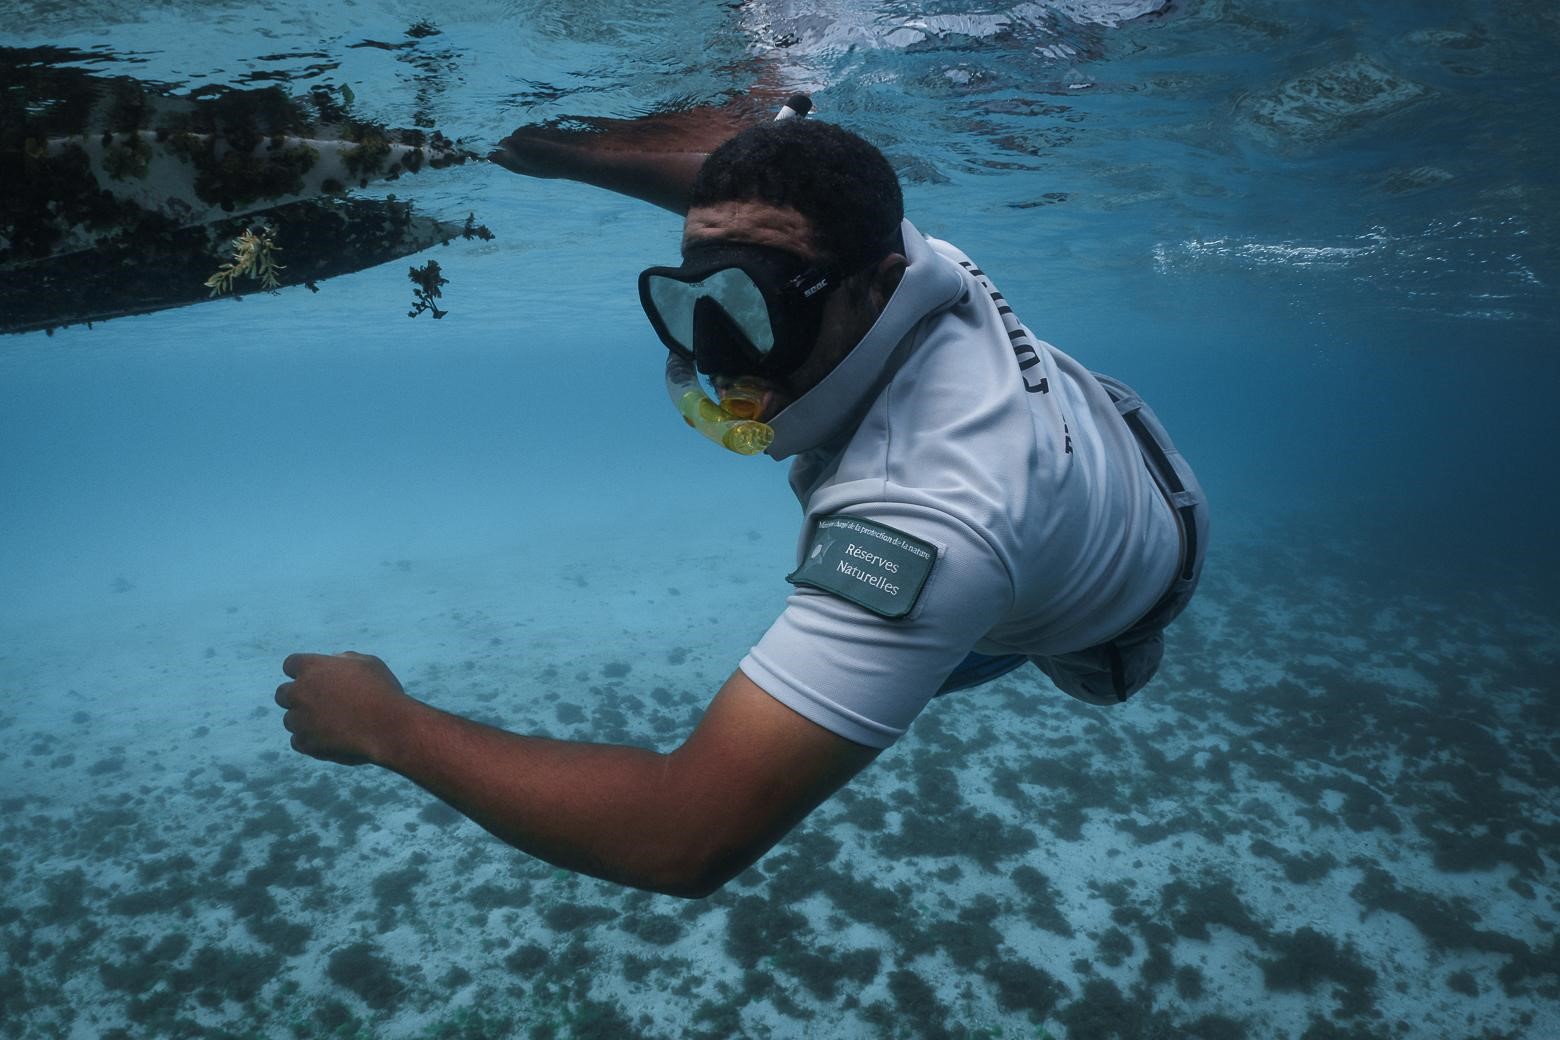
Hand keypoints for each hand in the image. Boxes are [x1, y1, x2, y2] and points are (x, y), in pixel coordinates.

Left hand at [275, 652, 418, 765]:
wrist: (388, 726)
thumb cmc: (382, 691)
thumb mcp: (367, 664)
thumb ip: (344, 660)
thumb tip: (334, 662)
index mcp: (312, 667)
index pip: (290, 664)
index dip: (301, 671)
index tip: (314, 678)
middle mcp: (299, 692)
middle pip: (282, 693)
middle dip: (297, 697)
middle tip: (318, 703)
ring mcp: (299, 719)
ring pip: (290, 720)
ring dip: (304, 720)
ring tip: (331, 724)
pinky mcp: (305, 742)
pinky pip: (297, 741)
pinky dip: (310, 740)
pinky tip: (329, 738)